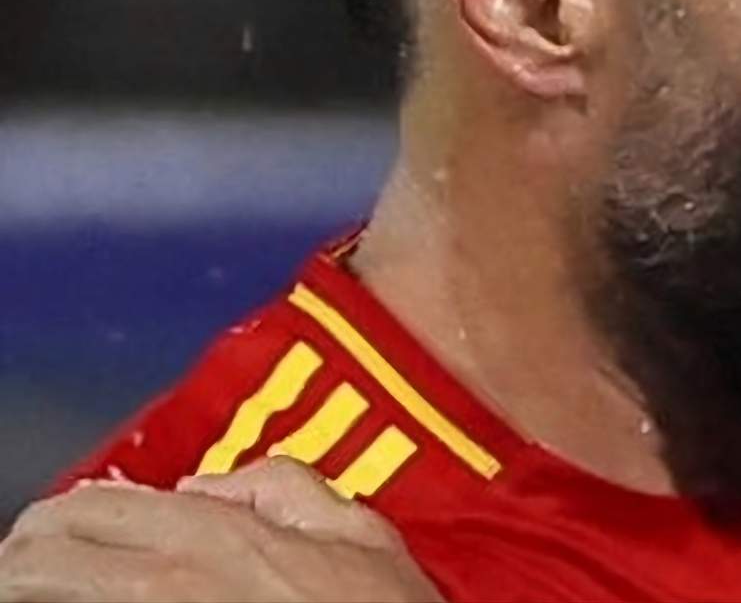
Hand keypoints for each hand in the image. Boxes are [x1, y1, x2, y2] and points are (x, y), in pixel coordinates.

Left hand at [0, 457, 442, 601]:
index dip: (58, 520)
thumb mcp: (369, 537)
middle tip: (28, 571)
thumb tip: (210, 485)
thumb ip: (292, 489)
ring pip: (39, 600)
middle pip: (42, 558)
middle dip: (25, 559)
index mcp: (220, 534)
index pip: (91, 507)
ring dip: (27, 594)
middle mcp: (167, 583)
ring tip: (32, 597)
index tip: (50, 538)